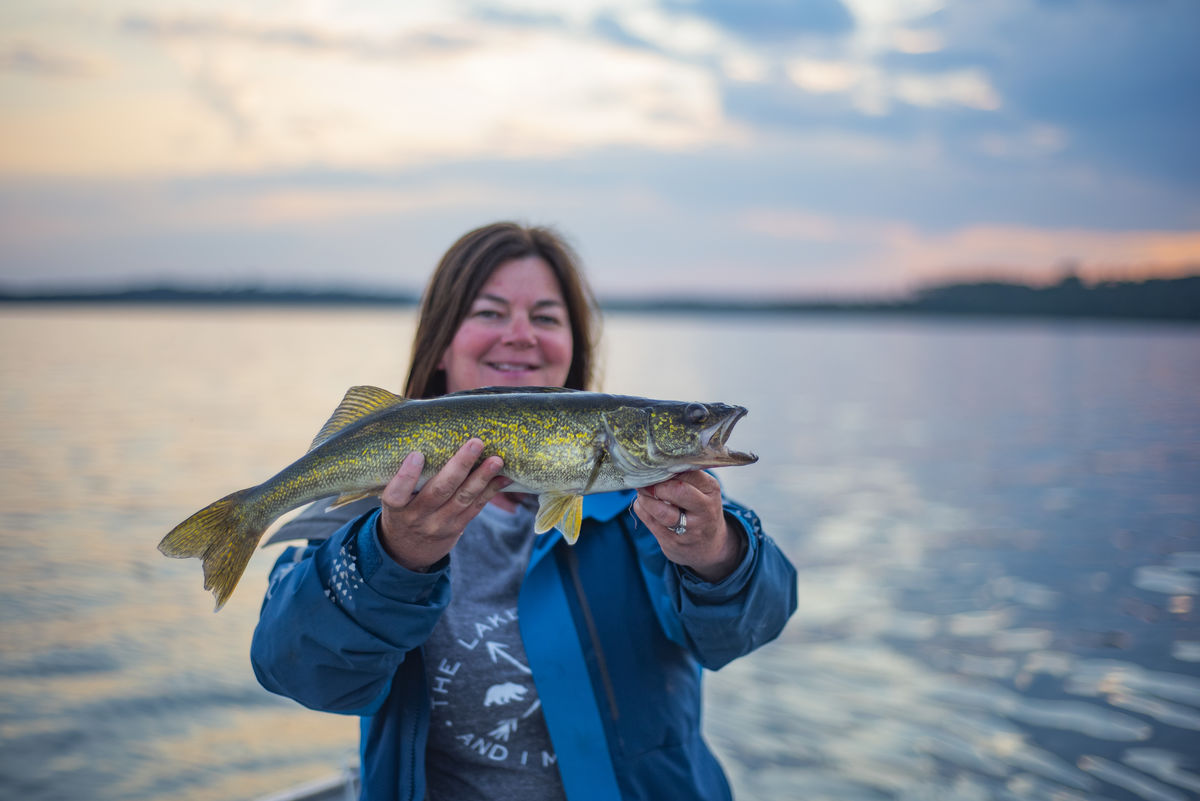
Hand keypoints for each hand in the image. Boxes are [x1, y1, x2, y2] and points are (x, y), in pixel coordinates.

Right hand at [378, 438, 510, 571]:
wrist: (410, 549)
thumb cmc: (402, 508)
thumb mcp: (394, 498)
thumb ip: (405, 478)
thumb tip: (427, 439)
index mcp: (396, 507)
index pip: (397, 493)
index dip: (407, 475)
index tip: (417, 454)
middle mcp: (418, 516)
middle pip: (439, 491)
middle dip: (459, 466)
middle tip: (476, 443)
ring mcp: (440, 523)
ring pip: (463, 499)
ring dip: (482, 477)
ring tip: (496, 460)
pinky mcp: (457, 526)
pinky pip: (476, 507)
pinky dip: (491, 490)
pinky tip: (504, 477)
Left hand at [633, 470, 745, 581]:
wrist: (708, 546)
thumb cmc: (700, 509)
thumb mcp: (703, 490)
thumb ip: (685, 477)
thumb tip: (653, 463)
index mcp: (711, 490)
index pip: (688, 473)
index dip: (666, 469)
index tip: (654, 466)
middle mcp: (704, 510)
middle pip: (677, 491)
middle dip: (657, 484)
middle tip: (646, 480)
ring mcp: (689, 529)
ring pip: (661, 511)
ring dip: (646, 498)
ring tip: (642, 492)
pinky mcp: (673, 542)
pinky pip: (650, 521)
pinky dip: (642, 509)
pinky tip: (644, 504)